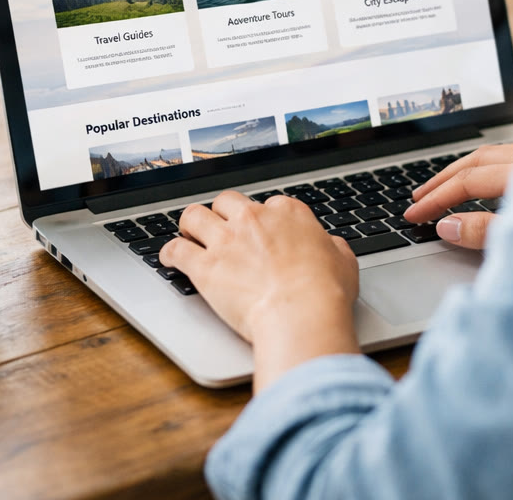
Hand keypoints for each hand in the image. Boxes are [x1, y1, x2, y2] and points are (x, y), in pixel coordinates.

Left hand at [160, 191, 359, 390]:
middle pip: (226, 201)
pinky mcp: (205, 267)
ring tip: (188, 233)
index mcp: (287, 212)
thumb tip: (330, 247)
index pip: (267, 204)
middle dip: (222, 213)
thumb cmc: (325, 290)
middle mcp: (254, 218)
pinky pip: (176, 250)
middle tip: (220, 227)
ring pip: (195, 216)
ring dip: (190, 224)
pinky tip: (169, 257)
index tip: (260, 232)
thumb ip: (332, 247)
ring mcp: (227, 240)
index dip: (262, 219)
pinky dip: (169, 252)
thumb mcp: (343, 260)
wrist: (301, 312)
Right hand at [403, 143, 512, 249]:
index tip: (416, 214)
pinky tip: (488, 182)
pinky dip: (490, 168)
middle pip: (479, 159)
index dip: (438, 198)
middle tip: (419, 196)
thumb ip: (486, 232)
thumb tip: (447, 226)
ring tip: (446, 186)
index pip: (468, 181)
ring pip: (497, 154)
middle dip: (445, 178)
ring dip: (466, 169)